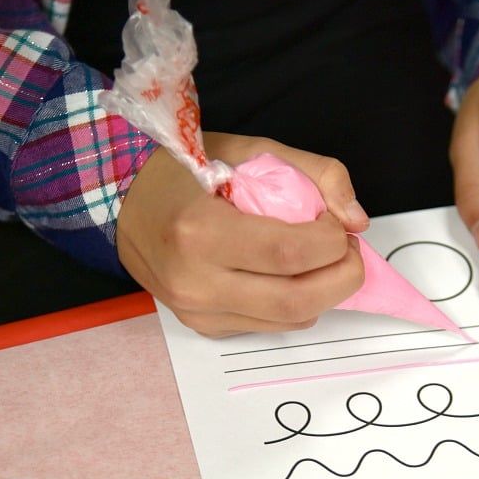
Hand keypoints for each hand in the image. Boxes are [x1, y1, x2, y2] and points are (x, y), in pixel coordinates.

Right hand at [117, 132, 368, 335]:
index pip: (290, 254)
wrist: (122, 201)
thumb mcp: (250, 150)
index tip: (340, 227)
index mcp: (200, 231)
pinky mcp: (202, 327)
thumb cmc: (184, 169)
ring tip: (324, 262)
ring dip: (323, 294)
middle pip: (295, 300)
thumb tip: (356, 220)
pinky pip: (266, 327)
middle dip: (341, 278)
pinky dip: (294, 307)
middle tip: (350, 254)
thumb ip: (314, 174)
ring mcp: (196, 311)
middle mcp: (195, 281)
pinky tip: (292, 279)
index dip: (332, 244)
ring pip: (286, 321)